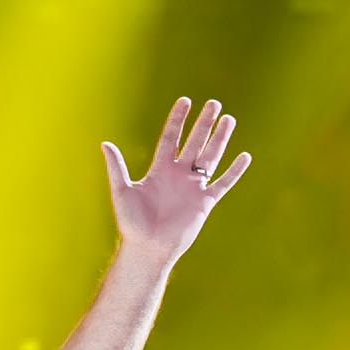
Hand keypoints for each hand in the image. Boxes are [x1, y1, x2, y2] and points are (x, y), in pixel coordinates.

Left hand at [106, 97, 250, 259]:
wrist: (147, 248)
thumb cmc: (131, 224)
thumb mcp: (122, 192)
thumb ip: (116, 167)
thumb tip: (105, 143)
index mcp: (159, 170)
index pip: (171, 138)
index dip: (177, 120)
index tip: (185, 101)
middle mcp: (178, 175)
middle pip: (194, 142)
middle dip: (204, 123)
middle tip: (214, 103)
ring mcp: (193, 187)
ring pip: (211, 157)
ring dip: (220, 139)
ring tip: (229, 119)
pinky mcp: (204, 202)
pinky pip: (223, 183)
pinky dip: (234, 171)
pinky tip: (244, 156)